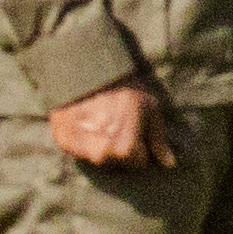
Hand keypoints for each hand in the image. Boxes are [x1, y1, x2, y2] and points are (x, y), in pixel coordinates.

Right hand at [49, 77, 175, 171]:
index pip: (138, 163)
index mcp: (126, 150)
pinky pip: (76, 150)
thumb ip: (159, 140)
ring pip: (96, 158)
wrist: (92, 69)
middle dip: (119, 148)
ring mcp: (80, 149)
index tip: (135, 129)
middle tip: (116, 124)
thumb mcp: (149, 110)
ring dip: (99, 145)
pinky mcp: (63, 140)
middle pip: (115, 163)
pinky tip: (85, 123)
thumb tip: (169, 164)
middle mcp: (102, 154)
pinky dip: (81, 140)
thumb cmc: (125, 89)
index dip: (139, 146)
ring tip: (100, 122)